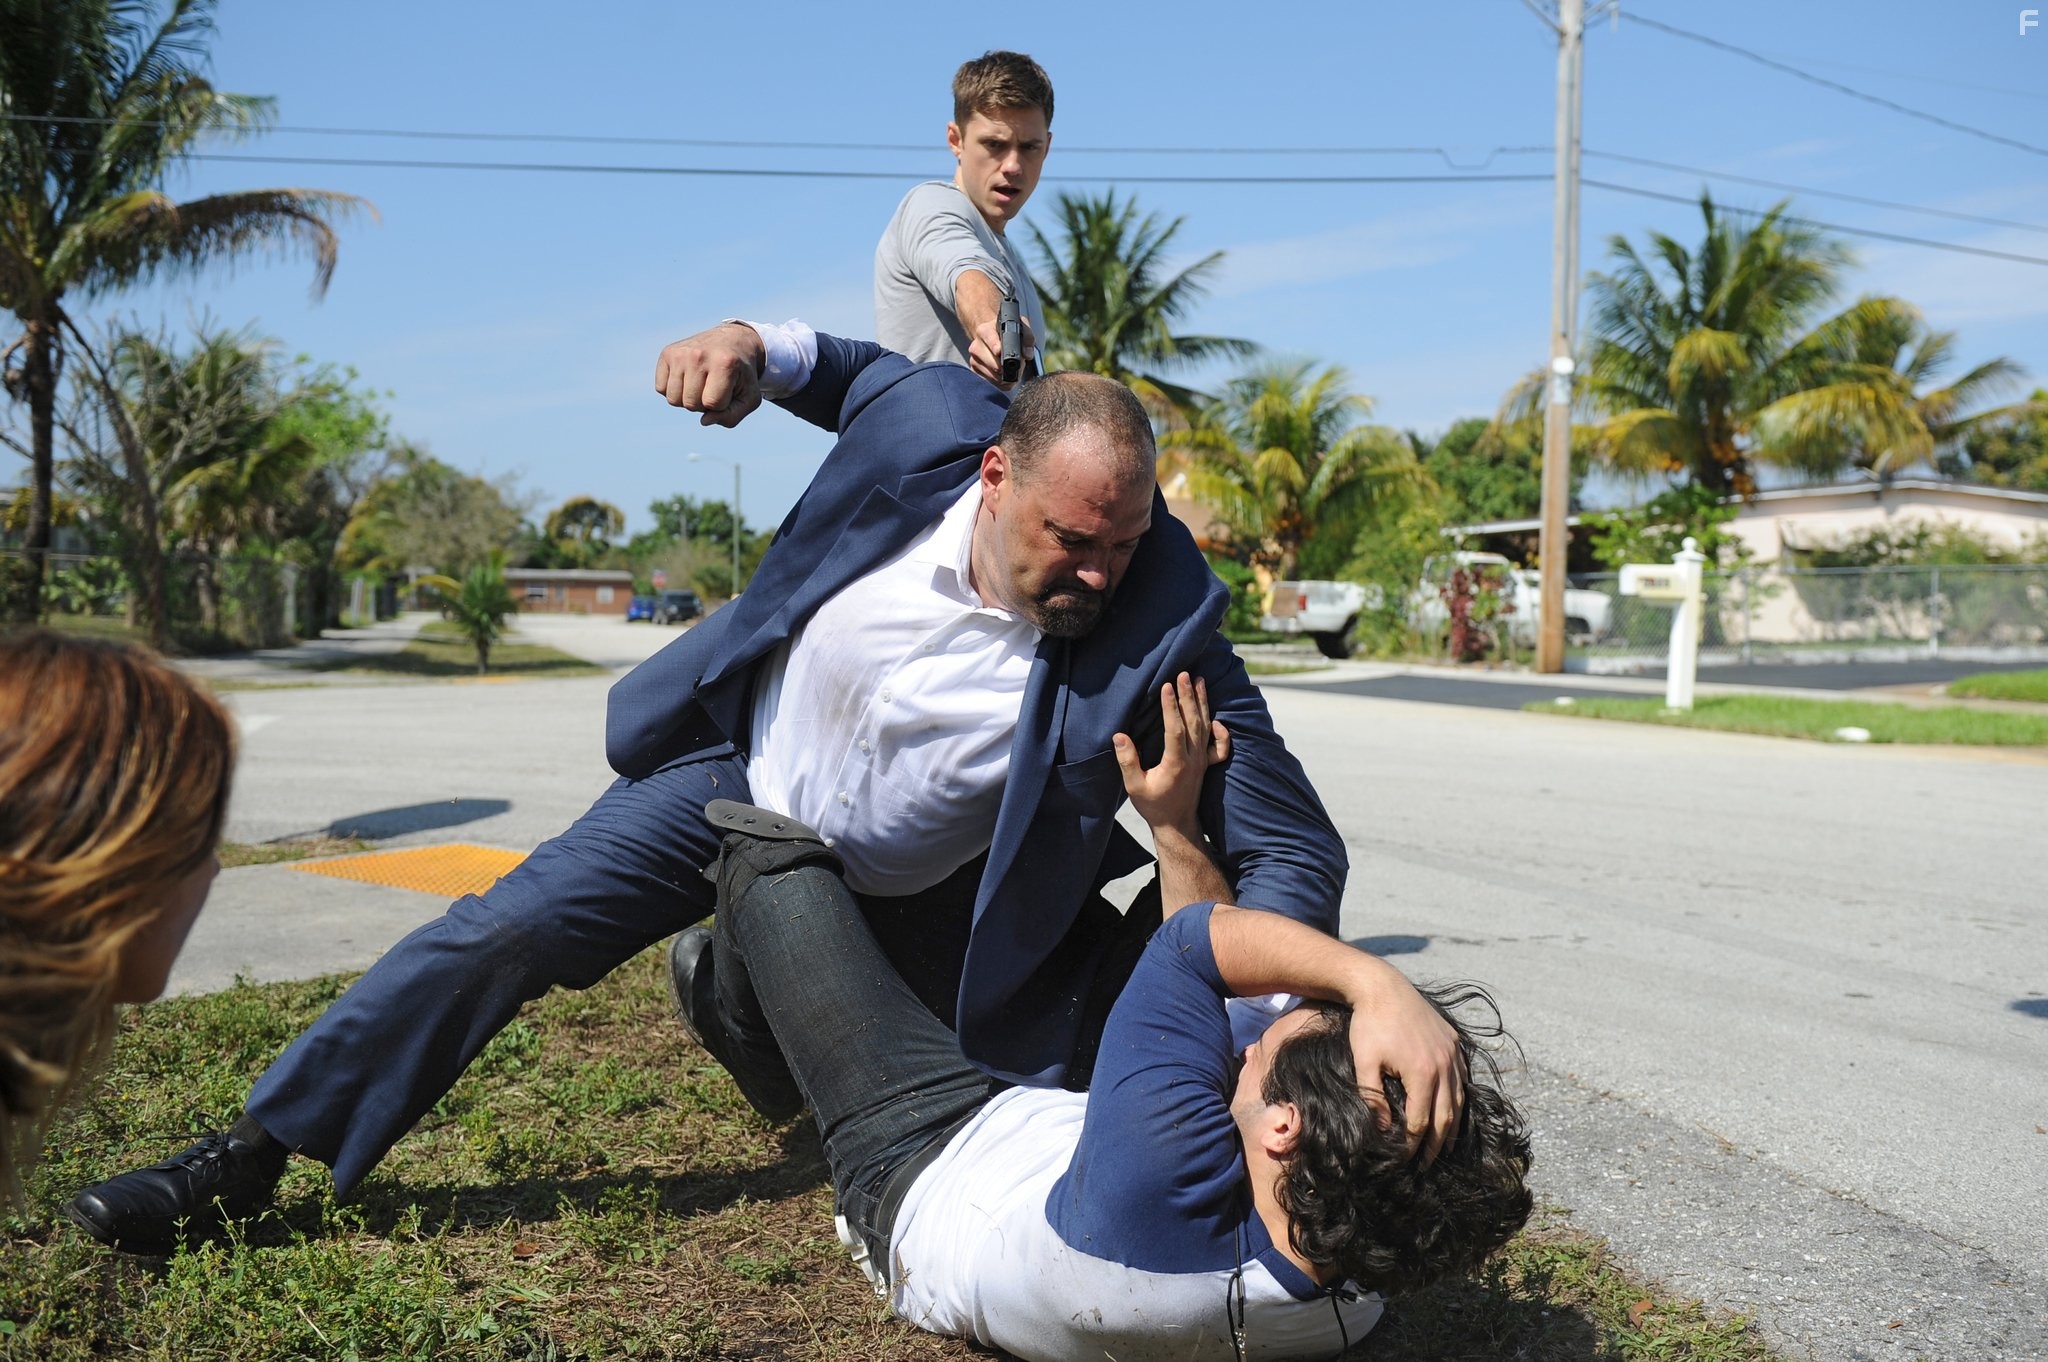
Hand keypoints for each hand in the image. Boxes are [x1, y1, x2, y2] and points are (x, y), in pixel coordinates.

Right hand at [654, 322, 764, 426]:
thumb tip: (704, 421)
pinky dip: (674, 390)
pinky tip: (688, 377)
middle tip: (714, 386)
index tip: (728, 389)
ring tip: (701, 383)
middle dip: (704, 403)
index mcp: (724, 363)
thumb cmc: (741, 374)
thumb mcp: (749, 397)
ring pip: (673, 399)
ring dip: (688, 398)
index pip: (713, 404)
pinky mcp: (667, 353)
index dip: (721, 404)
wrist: (732, 341)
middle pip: (691, 404)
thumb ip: (732, 416)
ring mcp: (680, 353)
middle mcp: (699, 355)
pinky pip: (661, 389)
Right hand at [965, 313, 1035, 389]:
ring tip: (1013, 365)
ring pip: (994, 376)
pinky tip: (1005, 372)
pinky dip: (1002, 381)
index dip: (995, 346)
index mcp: (985, 330)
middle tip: (1019, 362)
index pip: (989, 339)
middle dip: (1009, 366)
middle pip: (993, 363)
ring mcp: (974, 359)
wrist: (994, 335)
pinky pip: (992, 383)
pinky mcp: (975, 371)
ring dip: (1007, 375)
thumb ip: (1028, 337)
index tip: (999, 351)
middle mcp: (976, 345)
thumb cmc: (1009, 331)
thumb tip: (1027, 354)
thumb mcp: (1021, 327)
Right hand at [1112, 672, 1229, 837]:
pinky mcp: (1206, 764)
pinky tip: (1215, 716)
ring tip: (1199, 680)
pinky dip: (1220, 730)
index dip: (1171, 707)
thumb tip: (1119, 736)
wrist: (1177, 824)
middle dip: (1188, 696)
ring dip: (1202, 703)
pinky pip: (1219, 745)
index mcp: (1175, 763)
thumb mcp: (1134, 787)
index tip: (1167, 685)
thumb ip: (1127, 761)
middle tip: (1184, 674)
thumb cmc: (1154, 806)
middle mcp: (1193, 759)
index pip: (1175, 729)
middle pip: (1194, 722)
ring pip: (1205, 727)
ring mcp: (1202, 761)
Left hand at [1348, 964, 1465, 1164]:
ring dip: (1453, 1126)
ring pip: (1458, 1099)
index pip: (1421, 1121)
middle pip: (1446, 1116)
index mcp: (1421, 1073)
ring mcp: (1452, 1053)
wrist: (1383, 986)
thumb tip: (1384, 1129)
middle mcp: (1444, 1066)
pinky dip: (1458, 1099)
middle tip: (1427, 1165)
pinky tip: (1452, 1111)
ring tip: (1446, 1147)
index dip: (1413, 1144)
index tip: (1405, 1159)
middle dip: (1437, 1145)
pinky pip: (1461, 1078)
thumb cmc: (1368, 1025)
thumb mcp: (1364, 1062)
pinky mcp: (1454, 1042)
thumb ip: (1372, 1098)